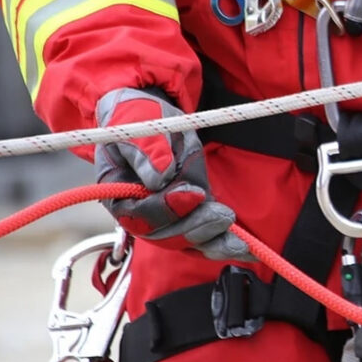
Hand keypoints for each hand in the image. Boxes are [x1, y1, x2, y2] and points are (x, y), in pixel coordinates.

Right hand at [94, 88, 249, 259]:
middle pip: (165, 235)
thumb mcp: (139, 127)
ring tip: (238, 240)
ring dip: (212, 240)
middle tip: (223, 216)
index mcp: (118, 194)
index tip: (193, 193)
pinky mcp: (188, 213)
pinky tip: (243, 248)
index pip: (139, 214)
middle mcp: (139, 213)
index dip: (167, 207)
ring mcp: (165, 216)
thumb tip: (160, 179)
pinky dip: (222, 242)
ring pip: (187, 240)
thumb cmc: (141, 118)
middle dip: (195, 227)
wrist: (153, 113)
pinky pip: (202, 235)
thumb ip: (147, 151)